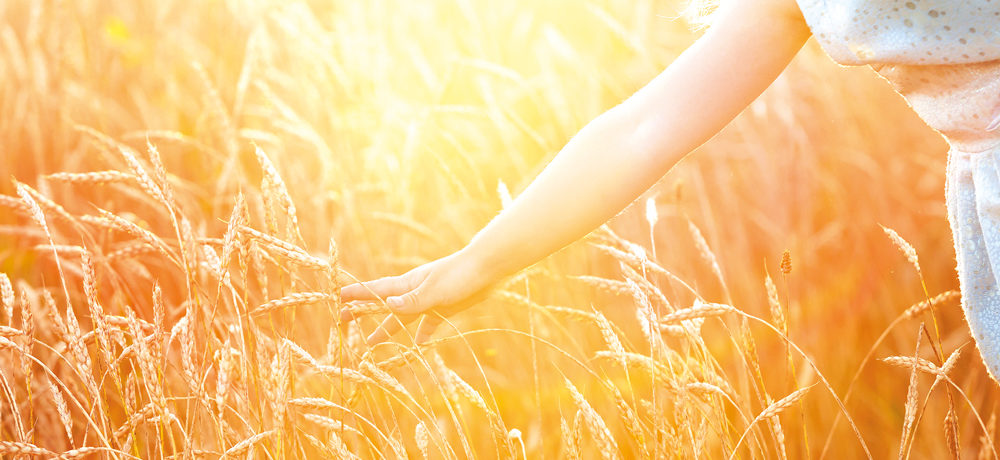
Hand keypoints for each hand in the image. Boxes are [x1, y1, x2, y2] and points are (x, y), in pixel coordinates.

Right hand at [339, 250, 492, 345]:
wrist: (488, 267)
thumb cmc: (461, 274)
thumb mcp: (435, 290)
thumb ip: (413, 301)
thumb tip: (388, 306)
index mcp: (408, 284)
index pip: (376, 290)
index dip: (357, 294)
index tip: (337, 298)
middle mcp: (414, 291)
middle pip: (384, 305)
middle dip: (364, 312)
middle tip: (344, 320)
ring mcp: (429, 299)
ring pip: (403, 316)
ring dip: (387, 328)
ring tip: (372, 341)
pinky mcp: (445, 306)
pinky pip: (429, 322)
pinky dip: (422, 333)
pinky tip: (419, 343)